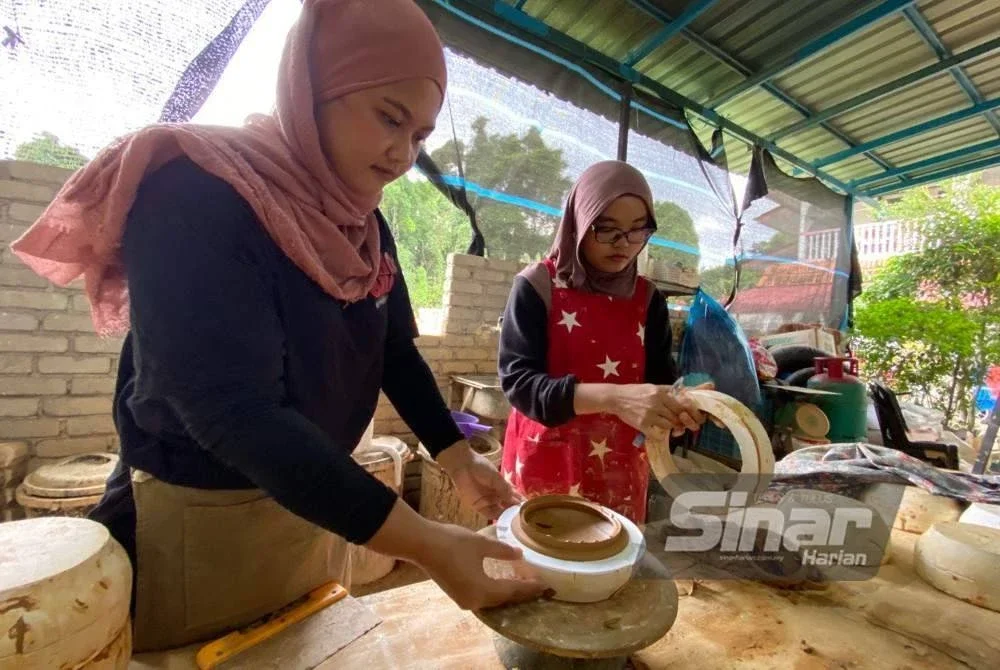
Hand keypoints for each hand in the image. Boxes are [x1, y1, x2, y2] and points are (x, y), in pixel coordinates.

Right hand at [419, 522, 546, 609]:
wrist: (422, 544)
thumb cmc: (454, 543)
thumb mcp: (482, 544)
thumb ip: (503, 551)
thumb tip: (520, 555)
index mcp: (483, 591)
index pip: (513, 592)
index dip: (530, 588)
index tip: (545, 585)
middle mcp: (475, 602)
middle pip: (504, 599)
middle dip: (521, 592)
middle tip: (537, 585)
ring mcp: (464, 600)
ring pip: (492, 599)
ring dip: (507, 592)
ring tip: (522, 583)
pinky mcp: (457, 594)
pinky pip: (482, 596)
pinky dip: (494, 590)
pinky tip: (501, 581)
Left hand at [436, 440, 521, 519]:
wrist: (463, 466)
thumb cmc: (481, 468)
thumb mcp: (496, 477)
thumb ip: (505, 489)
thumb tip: (517, 500)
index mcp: (503, 487)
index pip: (515, 497)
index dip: (521, 503)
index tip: (530, 510)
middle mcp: (498, 496)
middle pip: (509, 506)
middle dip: (515, 512)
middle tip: (524, 521)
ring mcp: (489, 502)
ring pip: (501, 512)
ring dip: (508, 517)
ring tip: (516, 524)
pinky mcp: (479, 507)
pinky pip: (490, 515)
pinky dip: (497, 519)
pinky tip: (504, 523)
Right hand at [608, 382, 713, 435]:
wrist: (616, 398)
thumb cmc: (634, 391)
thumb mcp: (652, 386)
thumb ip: (667, 390)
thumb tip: (683, 391)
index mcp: (660, 393)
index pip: (679, 406)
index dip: (685, 413)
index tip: (686, 416)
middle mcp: (656, 404)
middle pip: (676, 416)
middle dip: (679, 422)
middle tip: (679, 424)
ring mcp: (649, 415)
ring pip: (668, 425)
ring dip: (670, 428)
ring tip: (668, 427)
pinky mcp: (642, 424)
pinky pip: (656, 434)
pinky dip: (660, 436)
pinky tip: (658, 434)